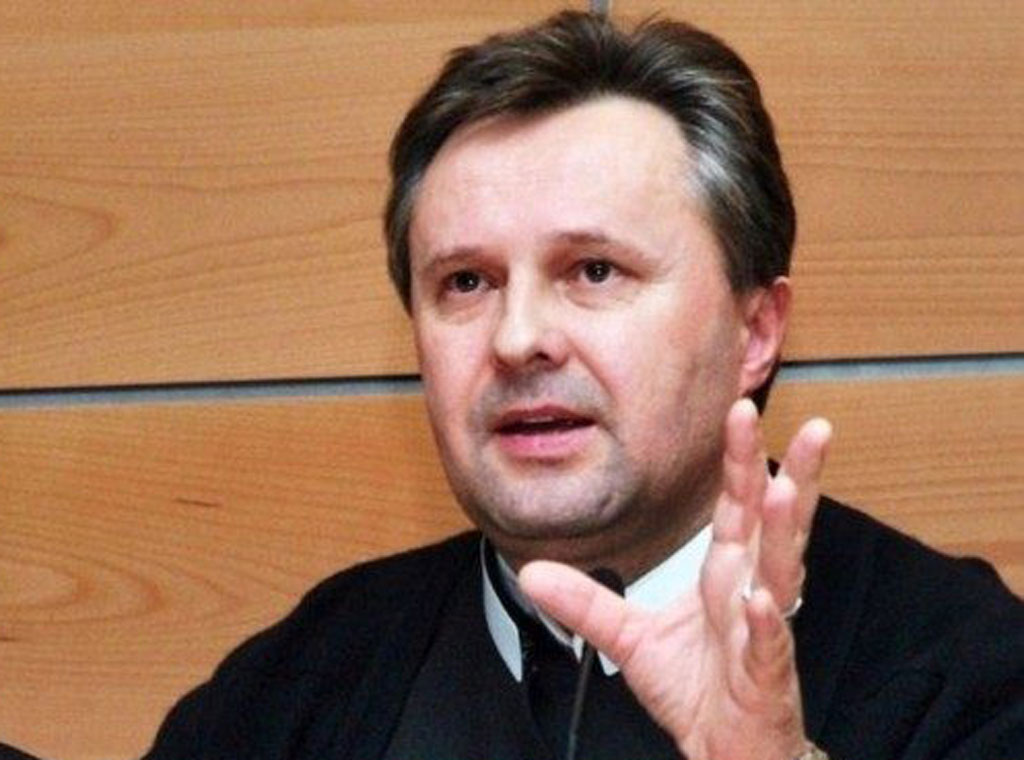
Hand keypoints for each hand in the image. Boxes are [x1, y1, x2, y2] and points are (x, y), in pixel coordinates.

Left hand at [519, 398, 831, 759]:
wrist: (721, 749)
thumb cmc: (695, 689)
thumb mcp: (628, 638)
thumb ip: (585, 602)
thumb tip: (531, 572)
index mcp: (724, 573)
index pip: (736, 505)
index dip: (737, 459)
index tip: (738, 409)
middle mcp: (751, 590)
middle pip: (775, 524)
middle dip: (791, 474)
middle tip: (810, 428)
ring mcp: (763, 631)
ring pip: (781, 572)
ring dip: (785, 530)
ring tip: (786, 487)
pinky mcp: (766, 676)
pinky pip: (767, 645)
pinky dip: (765, 623)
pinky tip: (762, 600)